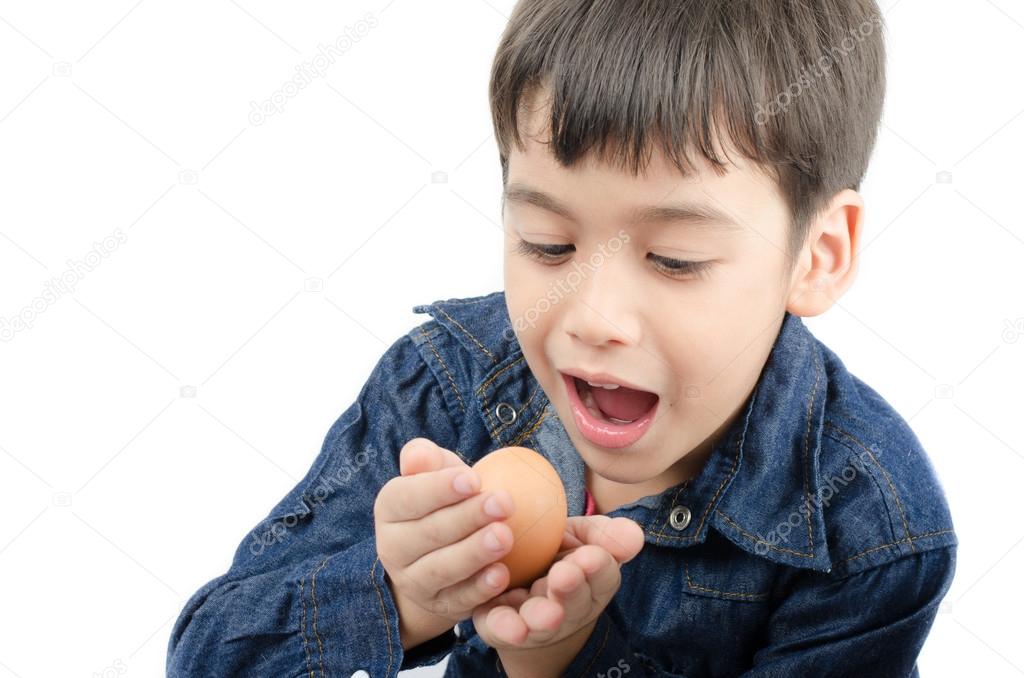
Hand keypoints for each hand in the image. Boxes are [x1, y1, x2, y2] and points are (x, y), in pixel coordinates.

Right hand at [374, 438, 517, 648]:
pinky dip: (480, 589)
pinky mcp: (439, 605)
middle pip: (429, 533)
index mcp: (389, 508)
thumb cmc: (442, 501)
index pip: (409, 497)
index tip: (474, 480)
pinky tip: (502, 575)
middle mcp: (393, 547)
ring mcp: (413, 581)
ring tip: (505, 536)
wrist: (435, 555)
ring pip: (441, 569)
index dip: (440, 488)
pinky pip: (459, 599)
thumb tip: (419, 456)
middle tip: (504, 503)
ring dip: (474, 553)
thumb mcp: (435, 474)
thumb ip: (426, 459)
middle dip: (468, 517)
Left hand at [471, 515, 643, 654]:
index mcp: (592, 582)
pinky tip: (507, 624)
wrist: (514, 578)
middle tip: (564, 574)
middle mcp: (567, 608)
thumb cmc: (555, 551)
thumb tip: (634, 535)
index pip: (602, 575)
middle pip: (574, 602)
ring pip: (540, 622)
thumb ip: (603, 534)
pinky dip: (506, 628)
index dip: (597, 567)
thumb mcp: (579, 535)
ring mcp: (534, 622)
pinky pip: (503, 630)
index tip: (591, 556)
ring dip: (542, 616)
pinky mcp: (501, 627)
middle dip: (570, 589)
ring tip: (544, 612)